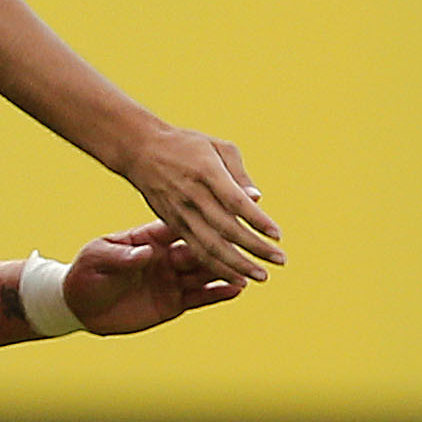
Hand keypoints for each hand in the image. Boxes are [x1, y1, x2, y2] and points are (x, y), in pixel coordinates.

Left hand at [65, 223, 248, 335]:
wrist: (78, 301)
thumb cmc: (87, 271)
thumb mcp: (100, 258)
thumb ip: (125, 256)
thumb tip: (147, 253)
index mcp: (150, 239)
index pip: (181, 226)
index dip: (204, 217)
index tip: (227, 209)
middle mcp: (165, 257)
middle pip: (201, 247)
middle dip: (228, 244)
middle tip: (253, 238)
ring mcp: (170, 280)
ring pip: (206, 272)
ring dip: (230, 268)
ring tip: (254, 267)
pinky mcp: (171, 303)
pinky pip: (200, 297)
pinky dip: (218, 293)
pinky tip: (238, 288)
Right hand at [117, 126, 284, 284]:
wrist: (141, 151)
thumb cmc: (186, 145)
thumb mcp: (217, 147)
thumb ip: (239, 174)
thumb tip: (257, 199)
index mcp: (206, 171)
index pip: (235, 202)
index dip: (257, 220)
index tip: (278, 235)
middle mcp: (193, 195)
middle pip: (226, 229)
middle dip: (255, 248)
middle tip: (280, 261)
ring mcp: (181, 212)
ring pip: (210, 246)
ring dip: (237, 265)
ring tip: (261, 276)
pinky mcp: (173, 224)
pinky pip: (196, 250)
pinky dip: (216, 266)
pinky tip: (235, 276)